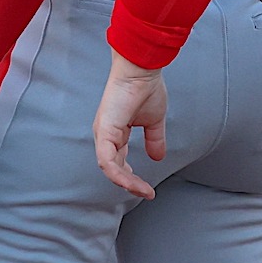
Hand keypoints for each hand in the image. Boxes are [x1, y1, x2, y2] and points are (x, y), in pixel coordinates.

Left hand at [93, 51, 167, 199]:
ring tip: (143, 191)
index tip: (147, 188)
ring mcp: (103, 133)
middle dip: (130, 184)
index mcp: (115, 132)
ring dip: (127, 183)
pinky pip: (107, 160)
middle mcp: (106, 134)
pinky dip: (119, 175)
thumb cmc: (145, 88)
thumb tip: (158, 157)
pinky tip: (133, 183)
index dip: (131, 177)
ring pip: (109, 168)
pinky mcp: (105, 130)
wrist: (142, 70)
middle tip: (146, 193)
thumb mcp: (153, 121)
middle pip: (113, 168)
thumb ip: (154, 139)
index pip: (119, 162)